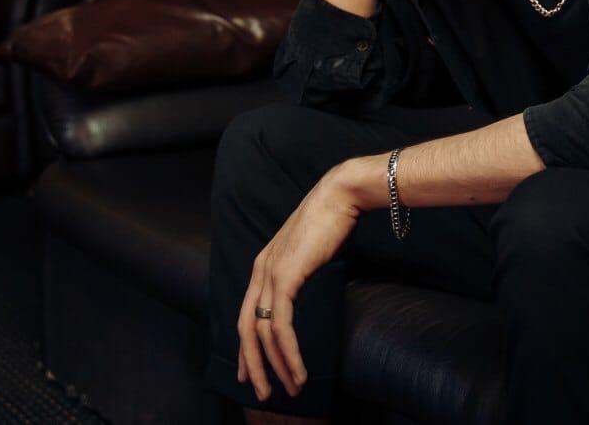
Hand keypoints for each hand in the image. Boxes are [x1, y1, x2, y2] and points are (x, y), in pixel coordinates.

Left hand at [235, 165, 362, 400]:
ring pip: (263, 334)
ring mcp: (270, 274)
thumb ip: (301, 268)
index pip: (247, 314)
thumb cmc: (333, 219)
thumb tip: (305, 282)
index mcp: (264, 264)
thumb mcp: (310, 249)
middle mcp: (260, 271)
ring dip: (277, 365)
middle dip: (254, 365)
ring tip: (291, 387)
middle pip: (247, 329)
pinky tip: (298, 369)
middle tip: (263, 393)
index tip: (250, 371)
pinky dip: (288, 352)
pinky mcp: (285, 278)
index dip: (246, 347)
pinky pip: (280, 326)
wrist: (342, 195)